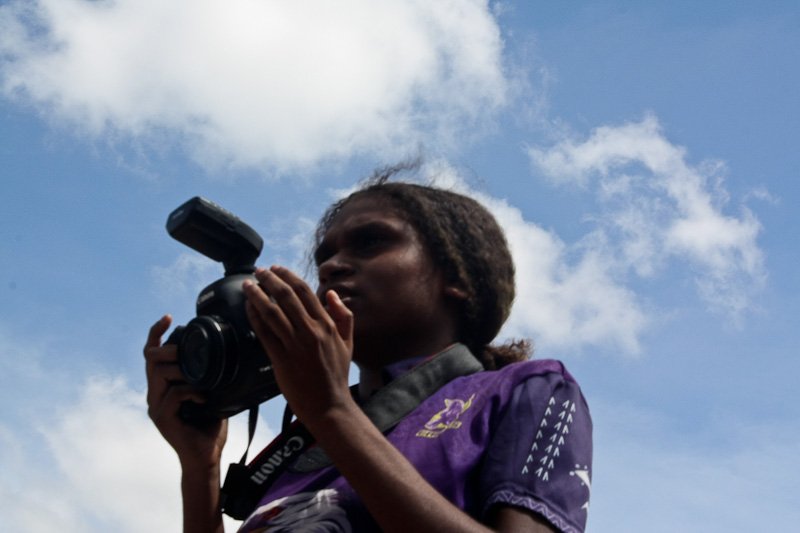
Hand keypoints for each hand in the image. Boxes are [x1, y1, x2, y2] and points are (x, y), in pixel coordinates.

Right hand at [144, 315, 226, 468]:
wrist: (206, 456)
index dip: (156, 333)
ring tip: (200, 374)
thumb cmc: (210, 424)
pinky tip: (204, 398)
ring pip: (159, 374)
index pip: (152, 353)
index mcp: (163, 384)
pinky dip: (190, 392)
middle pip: (150, 359)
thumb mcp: (211, 391)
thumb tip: (227, 349)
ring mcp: (156, 406)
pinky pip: (173, 395)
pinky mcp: (162, 418)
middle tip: (185, 348)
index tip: (168, 317)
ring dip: (182, 369)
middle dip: (168, 348)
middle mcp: (154, 393)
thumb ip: (209, 373)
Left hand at [243, 266, 354, 425]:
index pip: (305, 292)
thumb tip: (332, 294)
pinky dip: (254, 317)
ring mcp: (294, 345)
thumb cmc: (337, 375)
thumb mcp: (348, 343)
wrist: (329, 406)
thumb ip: (343, 317)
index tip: (277, 268)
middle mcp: (311, 332)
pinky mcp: (280, 359)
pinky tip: (248, 307)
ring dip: (257, 295)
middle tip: (259, 271)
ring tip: (248, 285)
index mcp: (327, 325)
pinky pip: (264, 333)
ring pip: (272, 312)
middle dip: (270, 279)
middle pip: (286, 297)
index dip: (289, 276)